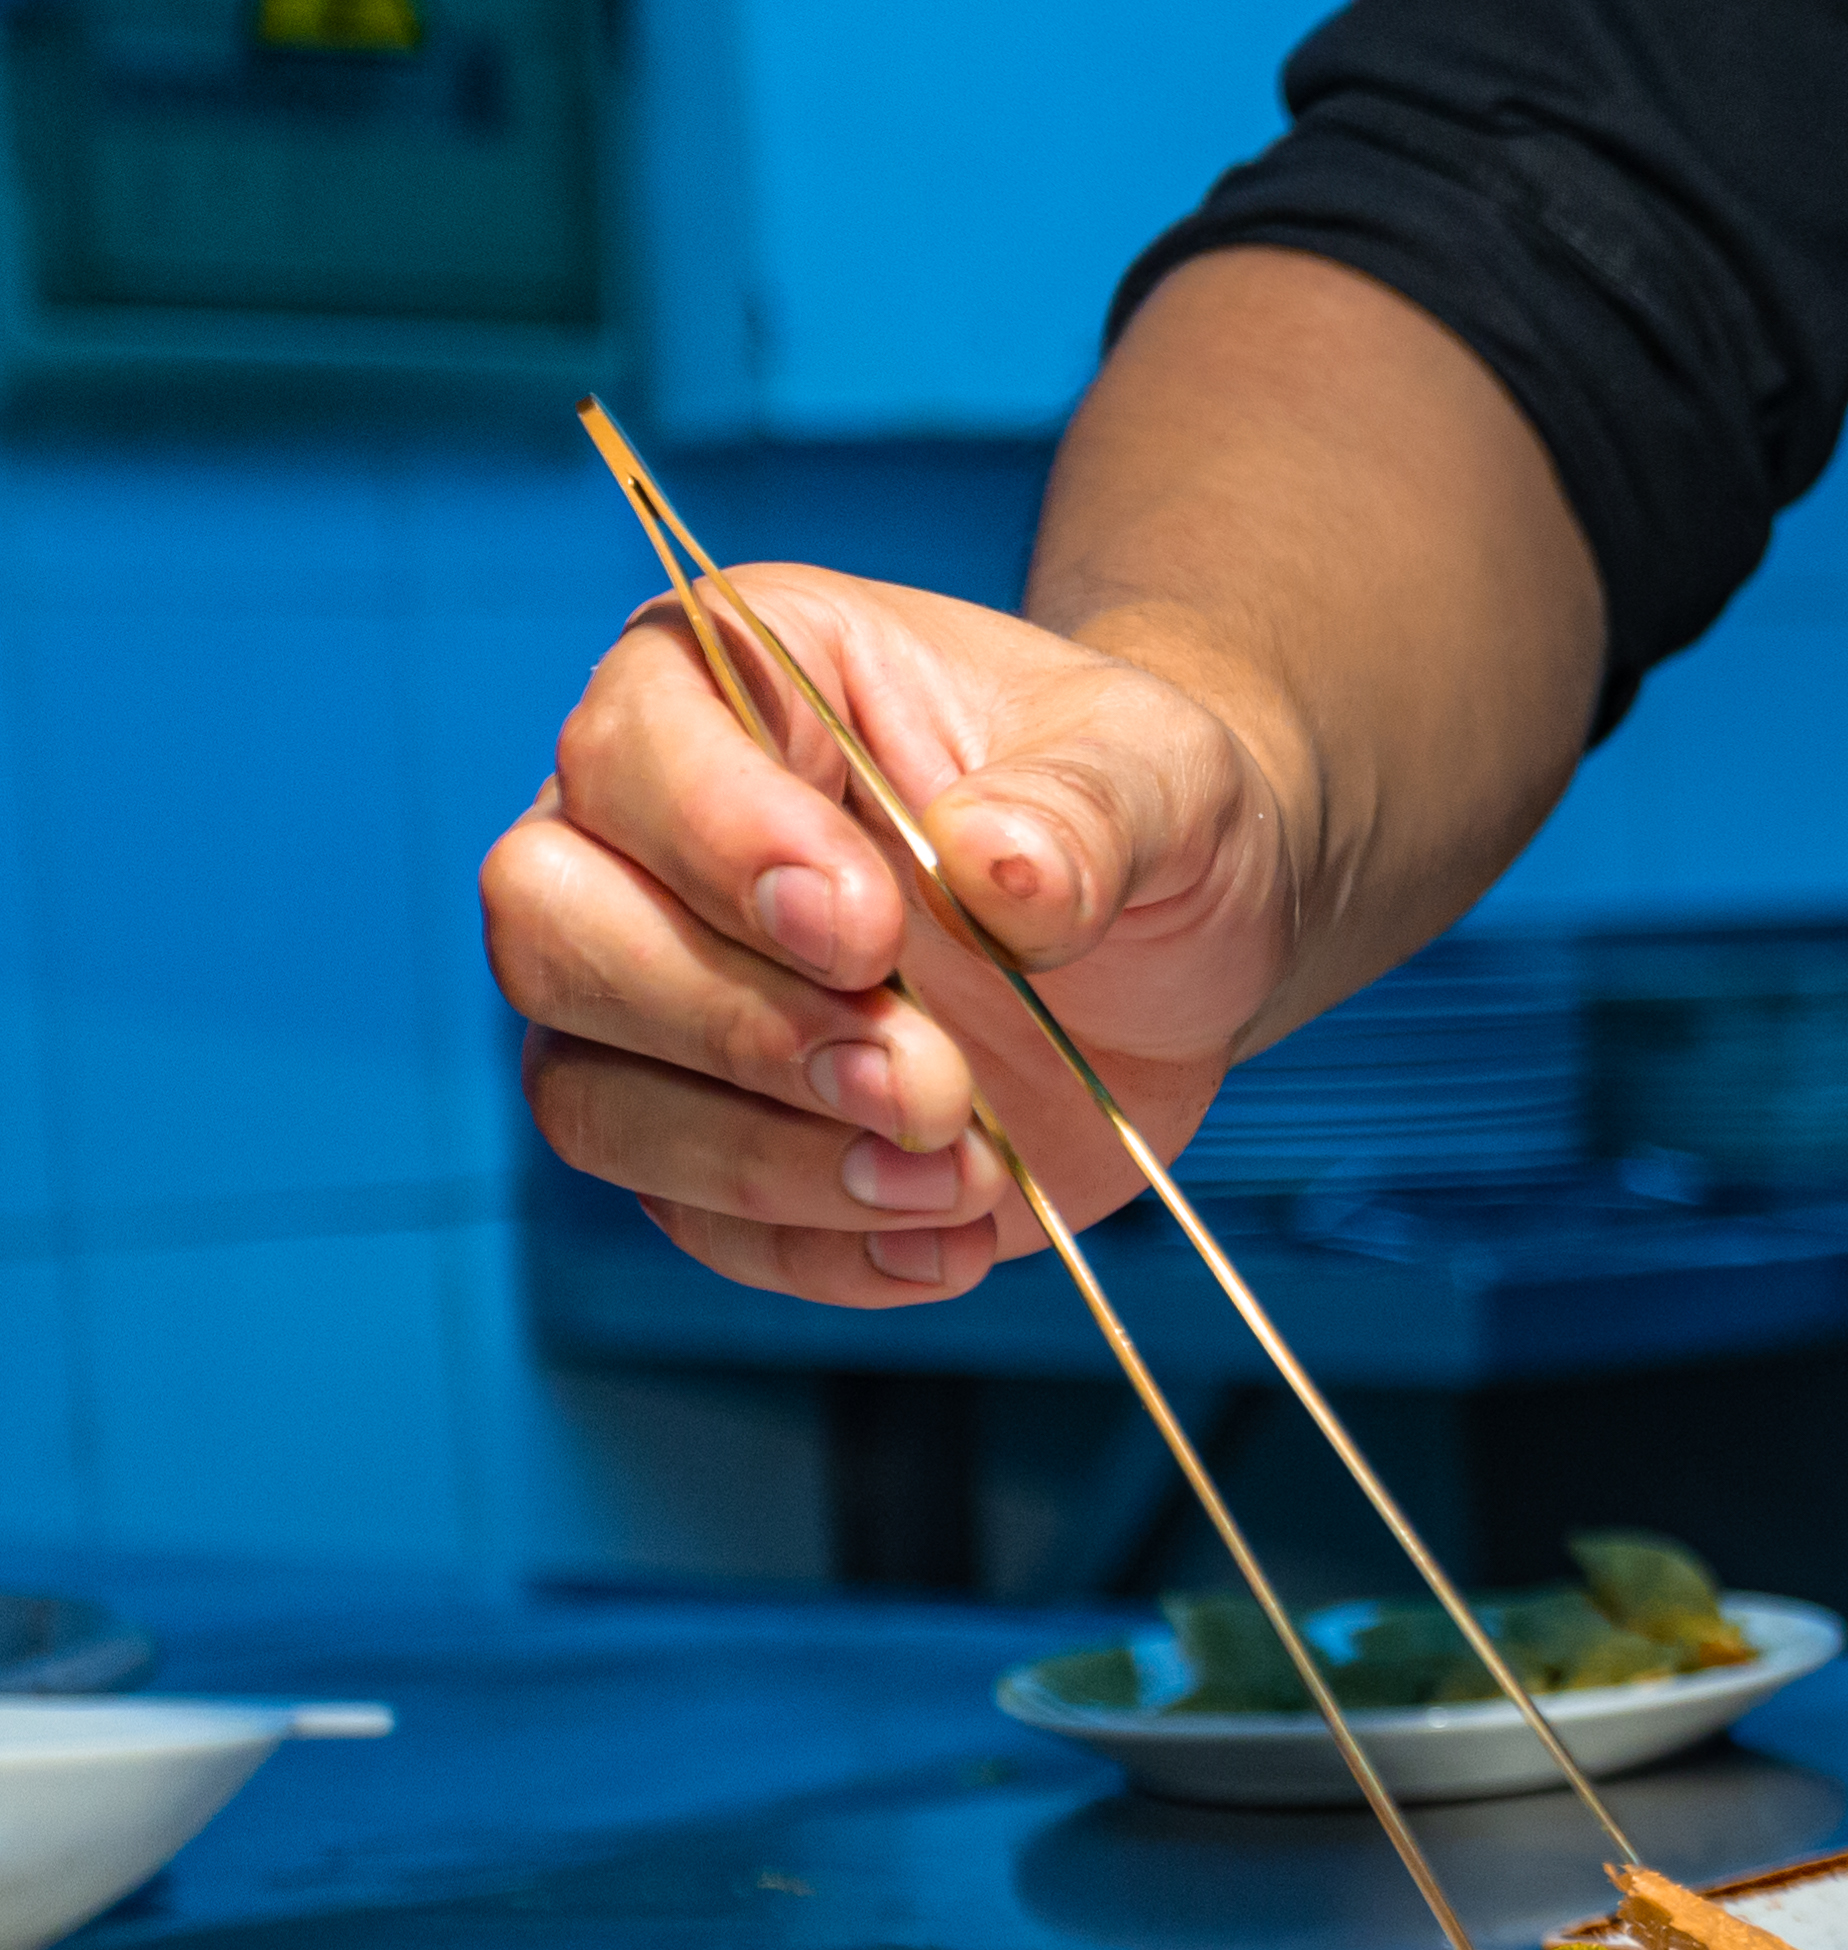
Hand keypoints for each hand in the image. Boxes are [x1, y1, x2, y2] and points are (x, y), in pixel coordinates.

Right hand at [480, 566, 1298, 1302]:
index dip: (723, 845)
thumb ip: (1087, 809)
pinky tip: (953, 1245)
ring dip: (771, 1164)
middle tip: (932, 1082)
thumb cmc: (1140, 812)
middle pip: (551, 929)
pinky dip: (818, 1251)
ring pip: (586, 1096)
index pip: (632, 748)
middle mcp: (645, 835)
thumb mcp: (1165, 773)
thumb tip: (998, 870)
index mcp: (737, 680)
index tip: (870, 929)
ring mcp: (655, 997)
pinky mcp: (711, 1134)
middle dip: (738, 1028)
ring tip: (962, 1175)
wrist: (1175, 942)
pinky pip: (690, 1220)